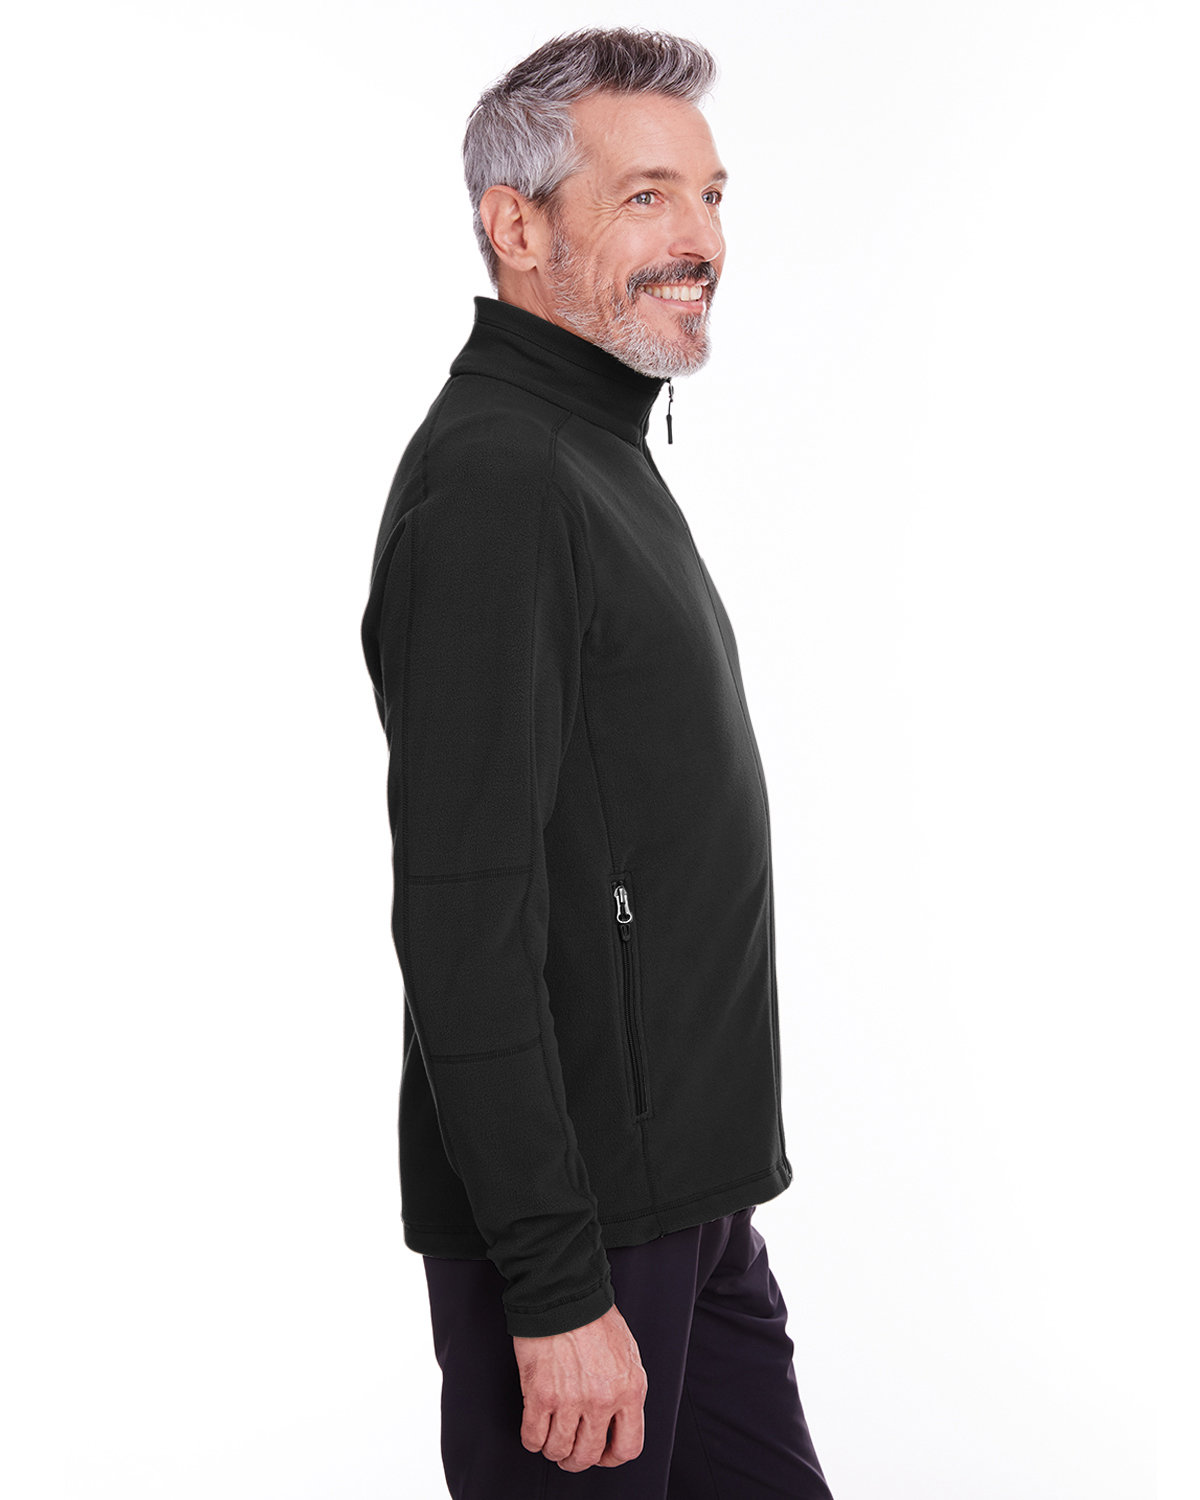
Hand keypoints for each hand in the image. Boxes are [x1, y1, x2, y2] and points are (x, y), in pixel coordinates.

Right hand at [512, 1302, 647, 1471]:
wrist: (564, 1293)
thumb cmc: (594, 1317)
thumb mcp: (627, 1354)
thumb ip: (625, 1389)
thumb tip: (618, 1420)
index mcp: (630, 1390)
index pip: (628, 1447)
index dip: (611, 1458)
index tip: (601, 1454)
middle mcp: (603, 1400)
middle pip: (588, 1455)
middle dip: (577, 1459)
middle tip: (569, 1452)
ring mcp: (571, 1400)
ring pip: (559, 1451)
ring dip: (553, 1450)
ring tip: (551, 1439)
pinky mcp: (540, 1395)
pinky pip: (533, 1438)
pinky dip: (532, 1440)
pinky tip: (535, 1429)